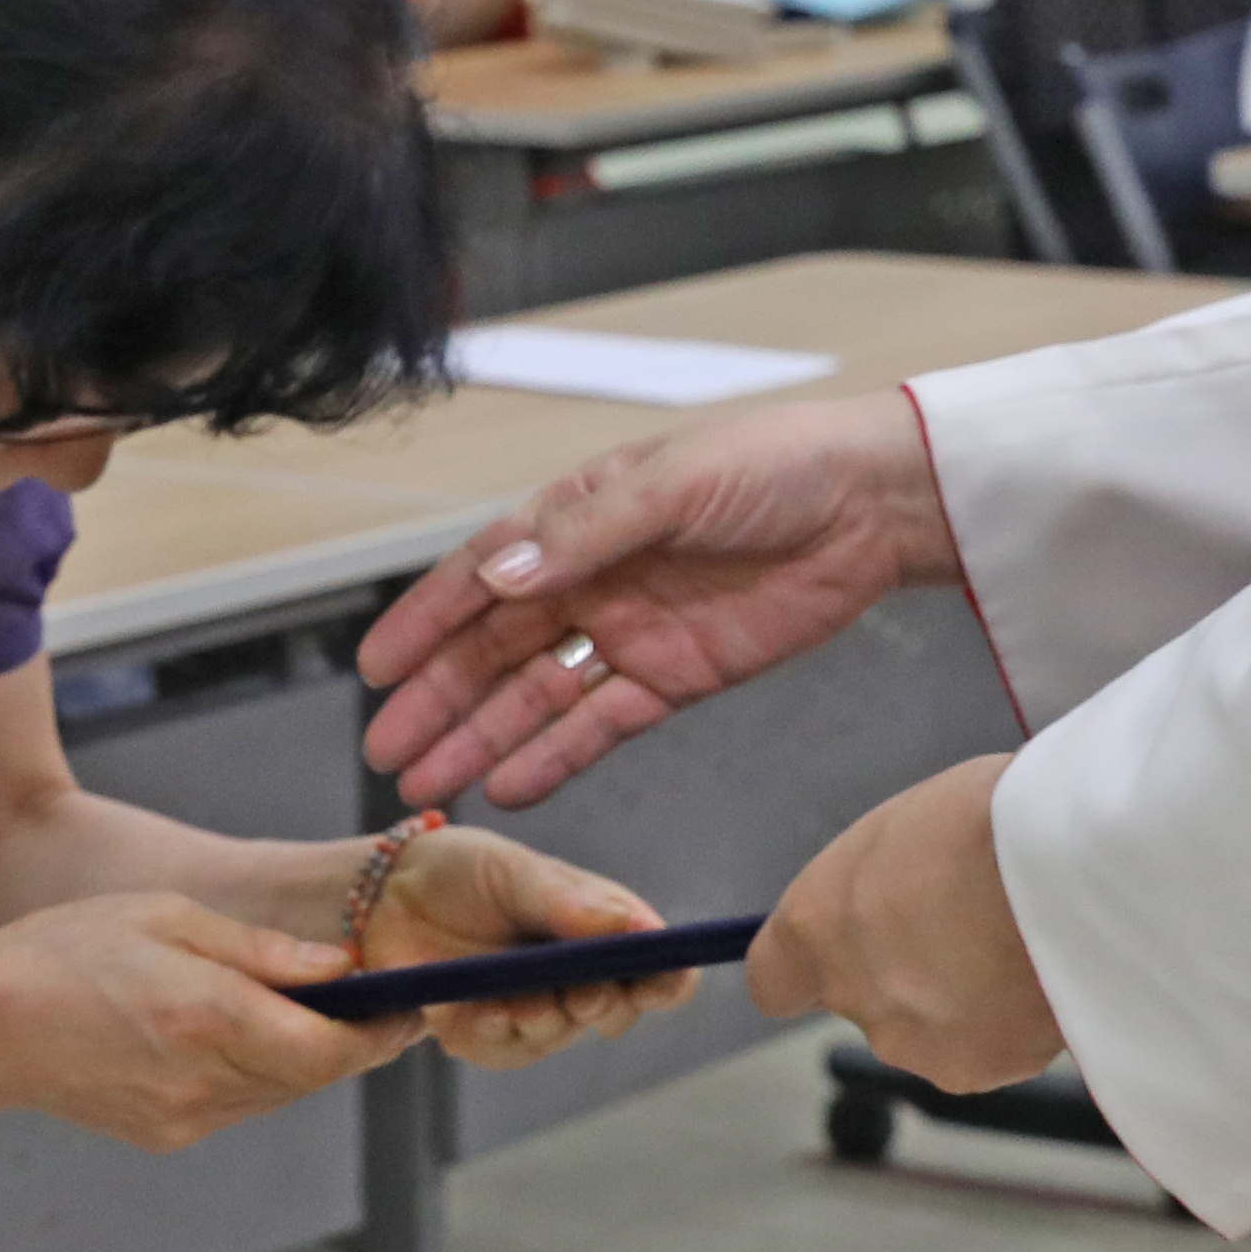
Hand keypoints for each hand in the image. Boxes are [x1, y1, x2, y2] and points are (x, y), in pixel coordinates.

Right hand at [0, 892, 384, 1149]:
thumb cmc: (67, 948)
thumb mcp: (169, 917)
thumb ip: (262, 951)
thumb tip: (342, 971)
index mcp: (208, 1017)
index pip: (331, 1049)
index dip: (382, 1032)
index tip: (410, 1004)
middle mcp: (203, 1080)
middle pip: (315, 1074)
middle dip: (353, 1041)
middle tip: (379, 1001)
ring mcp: (184, 1118)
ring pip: (281, 1092)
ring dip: (307, 1056)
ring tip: (311, 1009)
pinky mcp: (166, 1135)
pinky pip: (239, 1103)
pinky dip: (258, 1071)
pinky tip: (240, 1032)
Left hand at [353, 827, 674, 1068]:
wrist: (382, 895)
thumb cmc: (461, 870)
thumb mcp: (513, 871)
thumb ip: (569, 902)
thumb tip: (636, 927)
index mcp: (601, 928)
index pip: (659, 966)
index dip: (670, 977)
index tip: (664, 976)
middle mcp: (577, 975)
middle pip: (620, 1011)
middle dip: (605, 1004)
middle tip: (587, 992)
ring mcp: (535, 1009)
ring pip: (562, 1034)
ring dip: (546, 1019)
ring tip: (520, 1002)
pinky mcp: (488, 1034)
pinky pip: (507, 1051)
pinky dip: (497, 1034)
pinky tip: (484, 1012)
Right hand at [357, 385, 953, 806]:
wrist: (875, 504)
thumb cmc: (777, 465)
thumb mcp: (674, 485)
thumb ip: (587, 536)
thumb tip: (500, 575)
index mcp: (579, 517)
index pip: (481, 574)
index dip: (425, 622)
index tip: (375, 669)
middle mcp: (592, 578)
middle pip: (496, 649)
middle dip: (437, 700)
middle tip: (385, 752)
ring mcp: (631, 632)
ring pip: (537, 696)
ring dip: (482, 738)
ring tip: (426, 785)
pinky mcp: (678, 677)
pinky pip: (602, 724)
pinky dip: (555, 756)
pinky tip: (509, 786)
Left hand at [752, 756, 1061, 1090]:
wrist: (1075, 867)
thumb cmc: (992, 818)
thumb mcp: (907, 830)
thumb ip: (878, 888)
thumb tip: (888, 909)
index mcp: (815, 924)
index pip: (773, 981)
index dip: (812, 967)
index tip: (849, 944)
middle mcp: (852, 994)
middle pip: (867, 1001)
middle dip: (909, 974)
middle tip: (971, 922)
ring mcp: (914, 1041)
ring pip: (931, 1030)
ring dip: (965, 1000)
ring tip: (1022, 942)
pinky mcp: (980, 1068)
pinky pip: (993, 1048)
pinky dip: (1016, 1022)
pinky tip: (1051, 973)